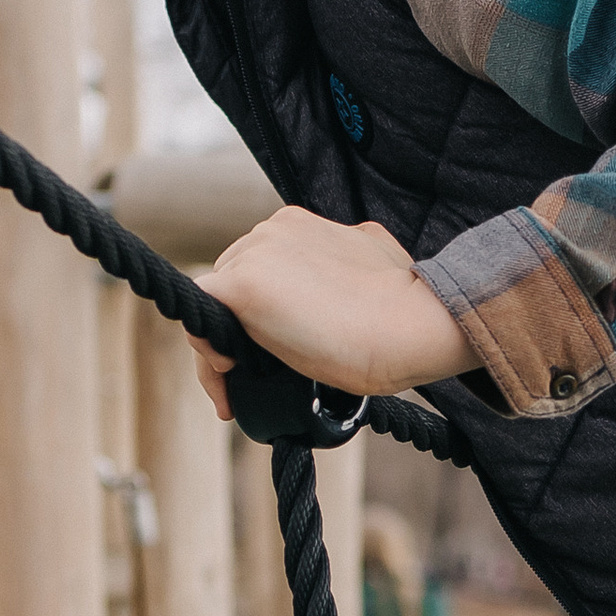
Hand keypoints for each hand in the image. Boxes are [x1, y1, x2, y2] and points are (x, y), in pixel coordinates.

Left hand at [190, 208, 474, 423]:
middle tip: (250, 380)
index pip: (262, 271)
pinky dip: (208, 352)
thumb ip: (346, 263)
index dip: (262, 313)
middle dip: (239, 333)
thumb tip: (347, 281)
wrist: (413, 322)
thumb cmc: (406, 309)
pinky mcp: (240, 284)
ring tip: (235, 389)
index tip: (277, 349)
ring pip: (215, 307)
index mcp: (301, 225)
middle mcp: (273, 230)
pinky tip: (228, 378)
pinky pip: (202, 322)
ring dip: (223, 347)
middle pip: (234, 288)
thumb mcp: (374, 264)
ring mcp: (254, 254)